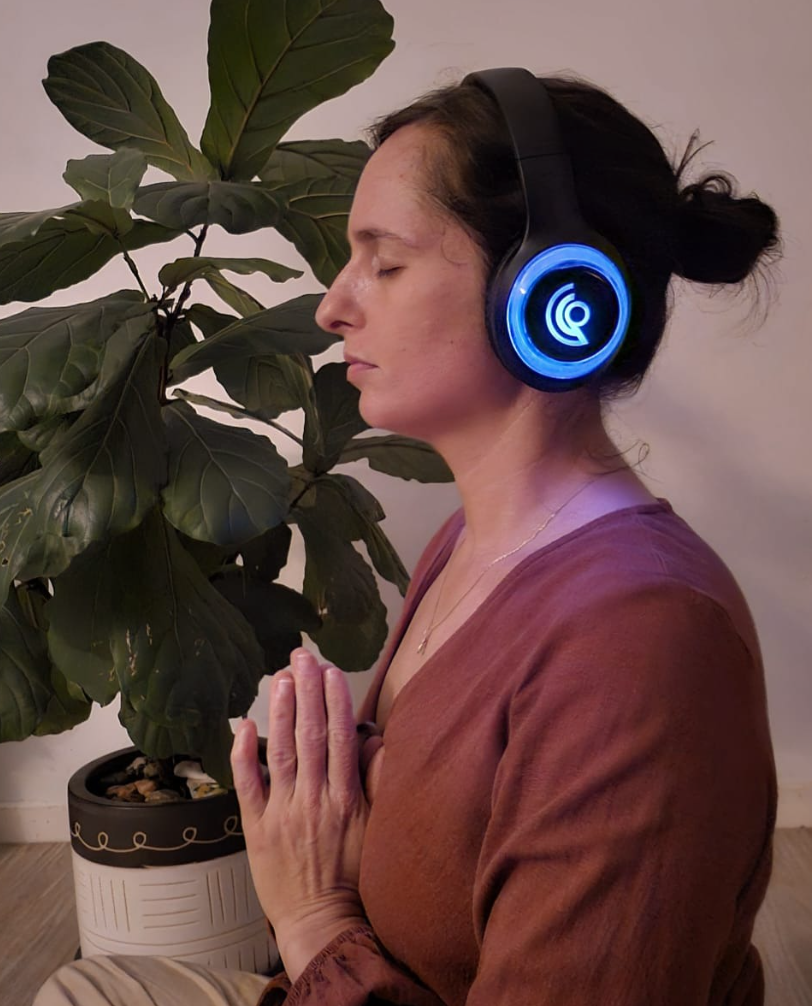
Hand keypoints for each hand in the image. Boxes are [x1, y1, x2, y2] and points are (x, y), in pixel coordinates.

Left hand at [231, 649, 369, 980]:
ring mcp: (284, 812)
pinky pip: (248, 785)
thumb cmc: (352, 874)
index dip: (336, 701)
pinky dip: (244, 754)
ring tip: (280, 677)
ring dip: (281, 710)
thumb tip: (372, 740)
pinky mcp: (257, 828)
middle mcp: (315, 799)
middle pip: (311, 734)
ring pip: (282, 751)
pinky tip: (244, 725)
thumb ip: (374, 782)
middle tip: (301, 656)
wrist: (322, 921)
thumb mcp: (375, 828)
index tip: (331, 671)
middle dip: (306, 691)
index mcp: (346, 798)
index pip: (341, 738)